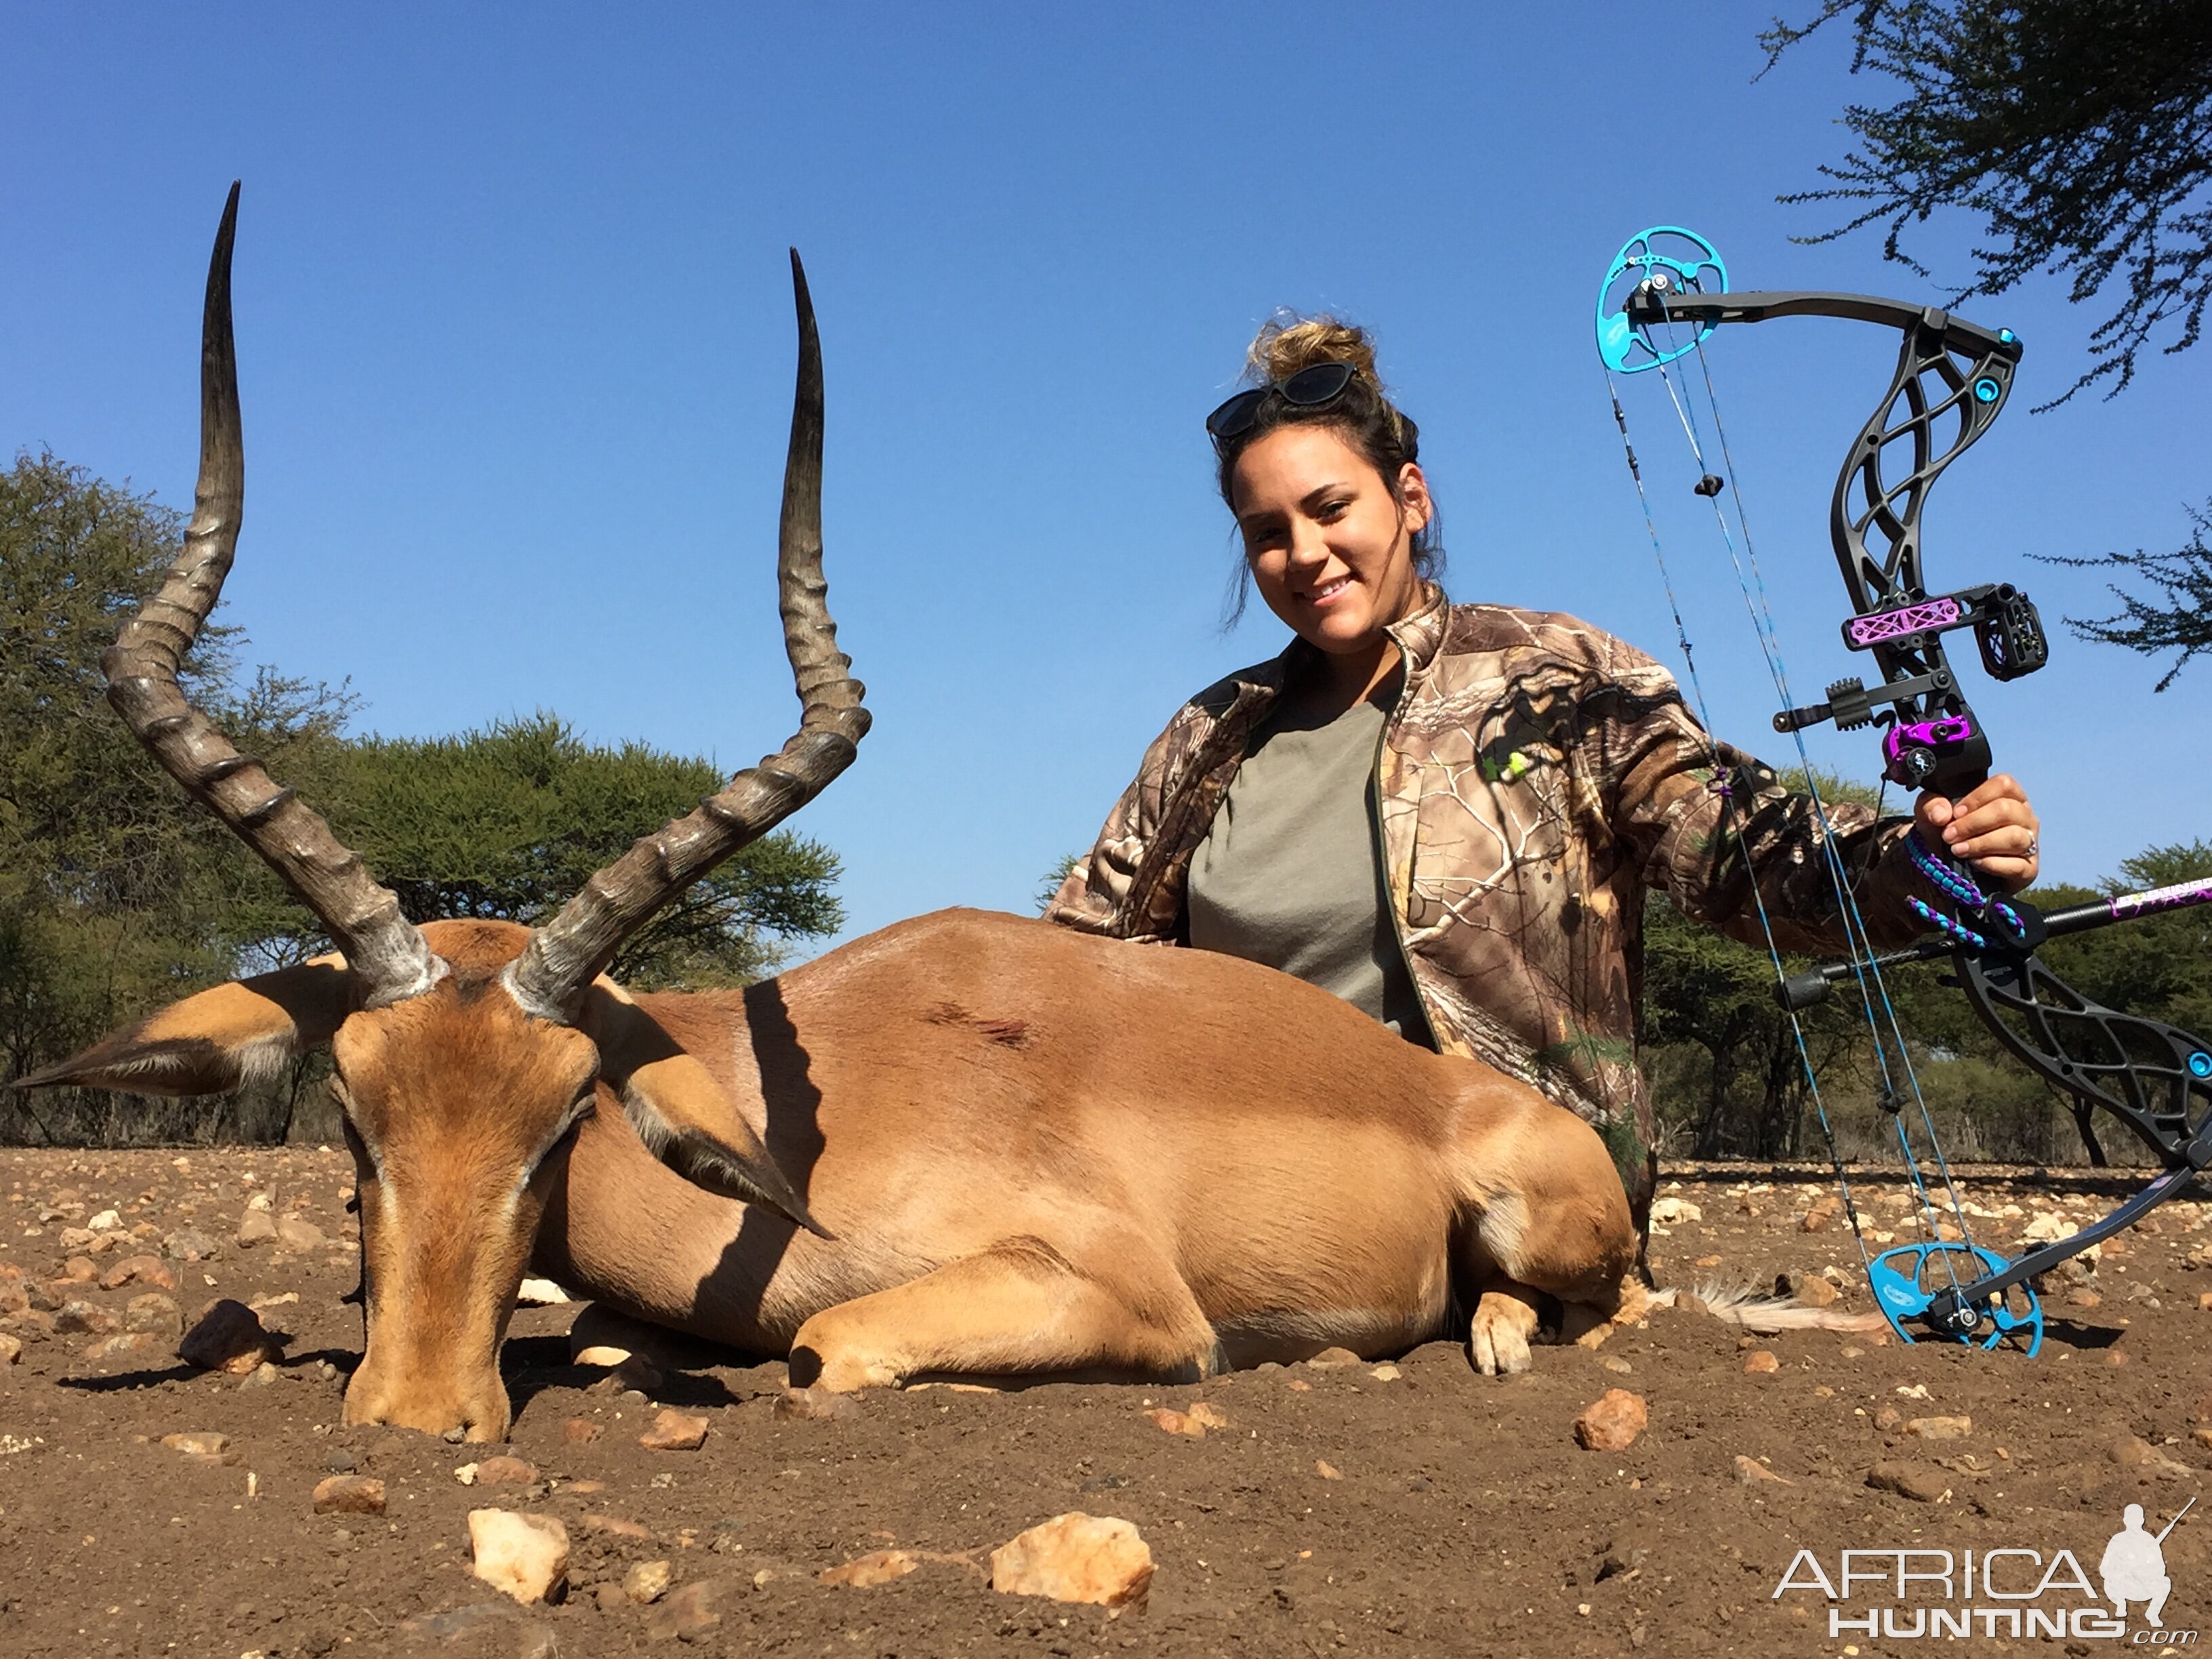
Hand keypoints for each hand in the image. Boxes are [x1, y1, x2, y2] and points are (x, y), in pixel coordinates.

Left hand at [1914, 774, 2039, 892]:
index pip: (2004, 784)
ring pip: (2013, 837)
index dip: (1977, 797)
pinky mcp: (2029, 868)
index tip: (1956, 813)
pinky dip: (1991, 863)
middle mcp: (2024, 817)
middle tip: (1949, 836)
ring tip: (1958, 850)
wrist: (1950, 869)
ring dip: (1980, 844)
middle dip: (1973, 823)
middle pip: (2006, 809)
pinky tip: (1974, 863)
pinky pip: (2017, 865)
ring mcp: (2030, 842)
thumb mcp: (1932, 815)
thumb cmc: (1949, 834)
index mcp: (2008, 796)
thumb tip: (1942, 815)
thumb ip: (1931, 806)